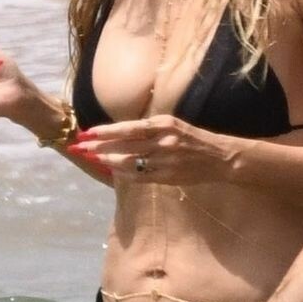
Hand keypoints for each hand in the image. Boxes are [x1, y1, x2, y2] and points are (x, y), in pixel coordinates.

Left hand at [76, 114, 229, 185]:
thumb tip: (122, 132)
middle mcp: (163, 141)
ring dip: (109, 161)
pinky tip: (113, 171)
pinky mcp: (168, 177)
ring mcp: (165, 161)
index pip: (129, 128)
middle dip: (100, 146)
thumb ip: (150, 127)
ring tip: (94, 159)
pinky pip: (140, 176)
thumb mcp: (174, 124)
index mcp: (164, 125)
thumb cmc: (195, 139)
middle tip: (81, 147)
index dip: (107, 131)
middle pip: (125, 145)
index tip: (88, 132)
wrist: (220, 157)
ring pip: (130, 162)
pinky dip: (124, 174)